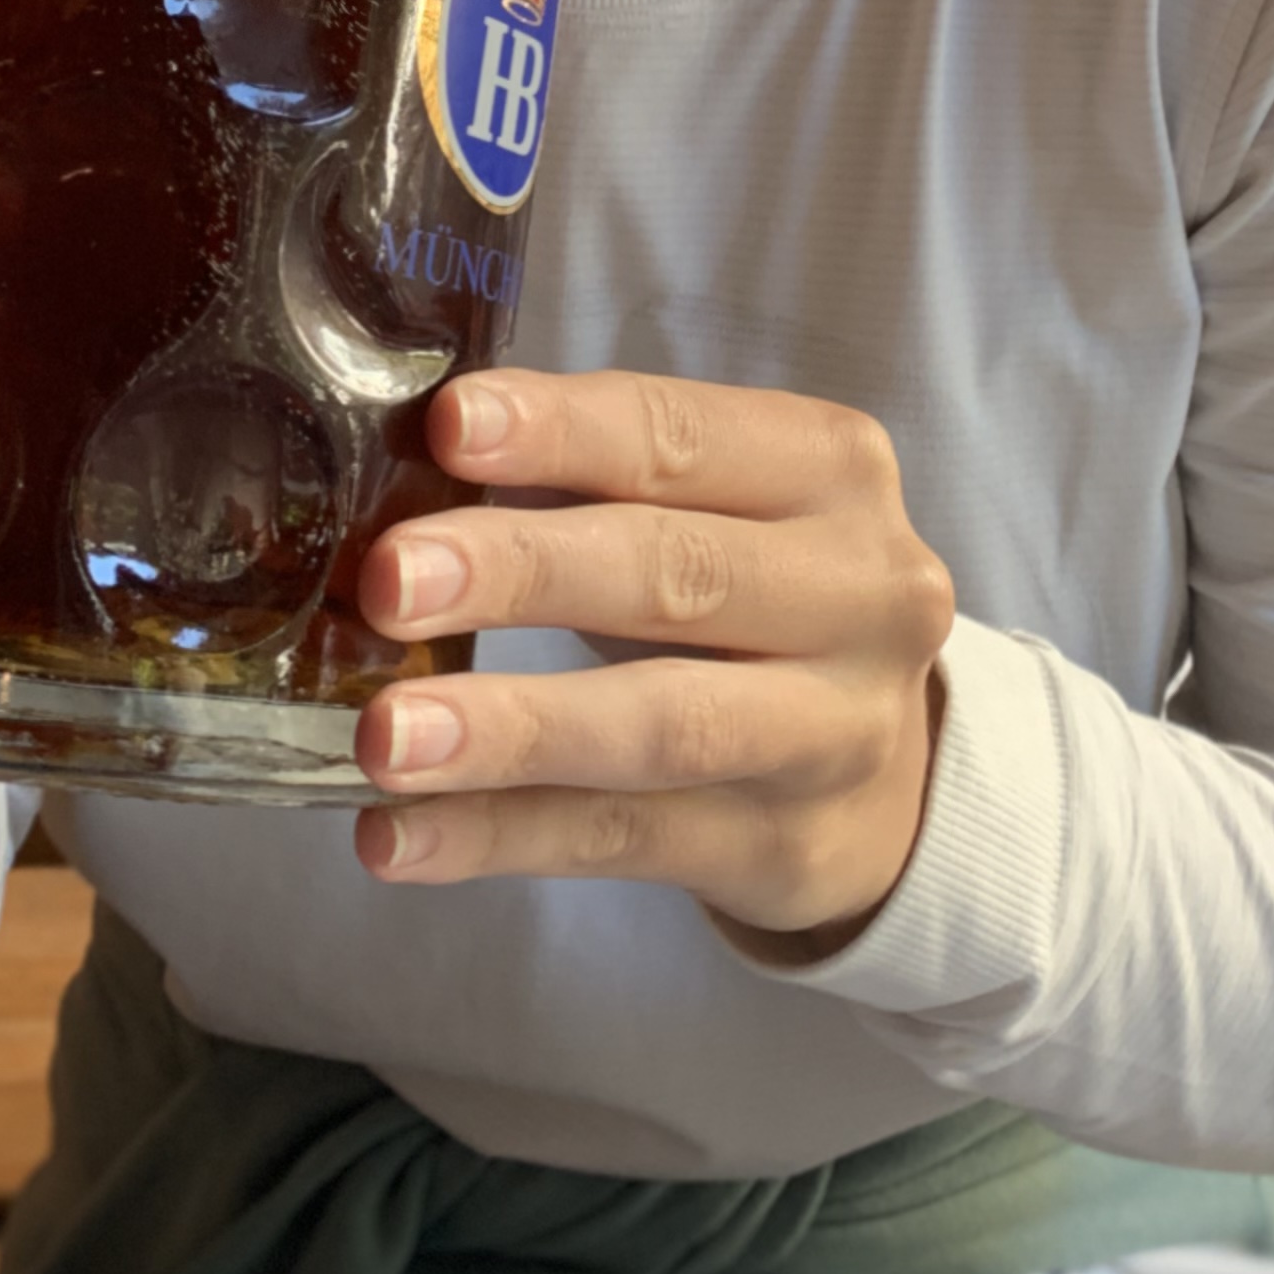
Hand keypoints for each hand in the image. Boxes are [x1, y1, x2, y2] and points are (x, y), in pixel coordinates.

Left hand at [350, 367, 955, 949]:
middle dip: (523, 572)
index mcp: (829, 470)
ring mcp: (835, 733)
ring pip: (663, 726)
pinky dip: (500, 837)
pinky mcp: (786, 848)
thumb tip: (400, 469)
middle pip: (679, 574)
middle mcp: (861, 594)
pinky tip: (398, 836)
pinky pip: (623, 839)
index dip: (565, 431)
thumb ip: (589, 479)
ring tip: (383, 736)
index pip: (684, 437)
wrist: (890, 766)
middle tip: (389, 580)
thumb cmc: (755, 596)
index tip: (449, 425)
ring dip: (511, 729)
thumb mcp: (716, 509)